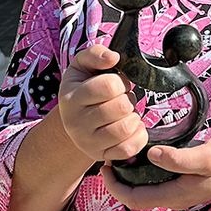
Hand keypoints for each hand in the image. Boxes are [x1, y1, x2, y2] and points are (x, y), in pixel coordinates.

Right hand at [57, 45, 147, 164]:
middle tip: (121, 98)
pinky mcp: (101, 156)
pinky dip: (138, 136)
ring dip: (133, 117)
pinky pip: (129, 149)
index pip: (109, 86)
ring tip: (125, 113)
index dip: (120, 82)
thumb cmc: (82, 89)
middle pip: (120, 107)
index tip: (116, 84)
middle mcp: (76, 123)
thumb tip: (113, 57)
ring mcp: (88, 142)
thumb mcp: (81, 66)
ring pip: (125, 129)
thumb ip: (95, 54)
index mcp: (71, 98)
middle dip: (128, 99)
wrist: (73, 121)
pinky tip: (132, 127)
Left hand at [101, 136, 210, 210]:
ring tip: (120, 154)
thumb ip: (178, 159)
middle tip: (107, 158)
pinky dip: (143, 171)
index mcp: (176, 195)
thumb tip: (150, 155)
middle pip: (136, 196)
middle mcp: (174, 197)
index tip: (105, 166)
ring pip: (145, 189)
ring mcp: (180, 191)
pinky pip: (156, 181)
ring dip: (130, 176)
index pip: (134, 199)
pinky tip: (142, 153)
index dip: (115, 187)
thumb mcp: (206, 156)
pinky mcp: (184, 182)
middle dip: (118, 181)